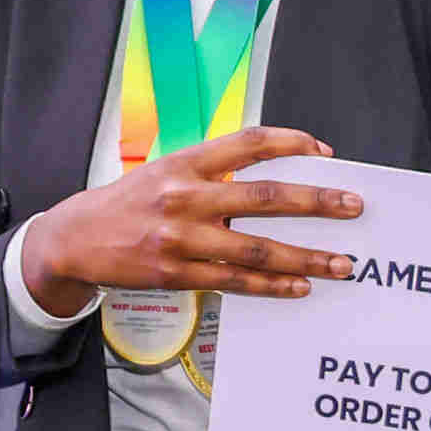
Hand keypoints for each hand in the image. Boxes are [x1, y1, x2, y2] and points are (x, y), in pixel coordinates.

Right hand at [20, 126, 359, 304]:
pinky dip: (272, 285)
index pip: (249, 143)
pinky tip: (300, 286)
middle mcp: (186, 195)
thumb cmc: (130, 202)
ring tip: (341, 264)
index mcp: (185, 162)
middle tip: (354, 206)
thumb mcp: (167, 170)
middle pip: (264, 196)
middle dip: (316, 203)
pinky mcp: (176, 273)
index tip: (326, 154)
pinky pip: (235, 281)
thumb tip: (270, 176)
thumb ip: (213, 170)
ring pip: (257, 247)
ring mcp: (181, 237)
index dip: (291, 144)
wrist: (75, 238)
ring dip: (306, 257)